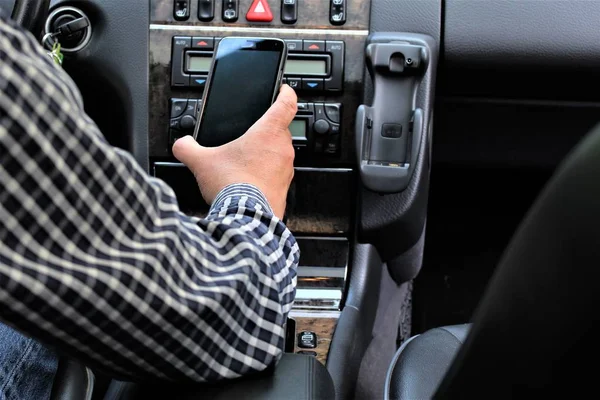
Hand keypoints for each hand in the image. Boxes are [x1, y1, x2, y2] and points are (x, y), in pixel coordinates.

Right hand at [172, 85, 297, 218]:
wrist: (245, 217)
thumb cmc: (232, 185)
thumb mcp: (201, 161)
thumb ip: (188, 148)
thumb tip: (182, 144)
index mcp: (268, 132)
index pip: (287, 103)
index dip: (286, 93)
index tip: (283, 90)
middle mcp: (282, 149)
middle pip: (281, 130)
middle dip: (265, 132)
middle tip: (249, 137)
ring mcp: (286, 169)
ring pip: (279, 154)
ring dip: (266, 155)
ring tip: (245, 162)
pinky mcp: (284, 188)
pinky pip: (277, 174)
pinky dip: (266, 174)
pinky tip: (249, 181)